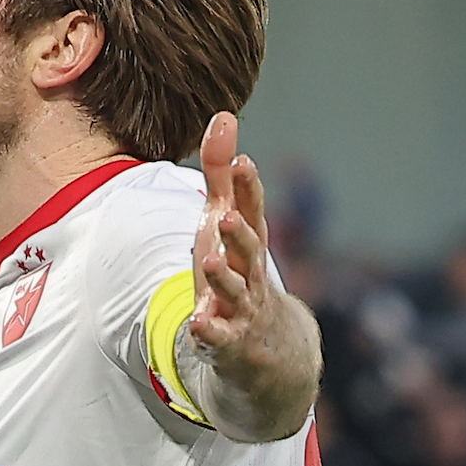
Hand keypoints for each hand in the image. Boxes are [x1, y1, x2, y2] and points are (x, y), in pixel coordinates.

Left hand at [188, 114, 319, 440]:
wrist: (268, 351)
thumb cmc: (239, 271)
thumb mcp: (225, 222)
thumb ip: (221, 174)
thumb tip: (224, 115)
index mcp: (248, 241)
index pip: (252, 211)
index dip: (248, 188)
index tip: (243, 160)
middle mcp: (249, 272)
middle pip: (248, 250)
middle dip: (240, 233)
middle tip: (227, 216)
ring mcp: (242, 309)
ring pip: (235, 293)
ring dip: (224, 279)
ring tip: (210, 263)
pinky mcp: (228, 343)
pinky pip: (219, 339)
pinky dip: (210, 333)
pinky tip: (197, 324)